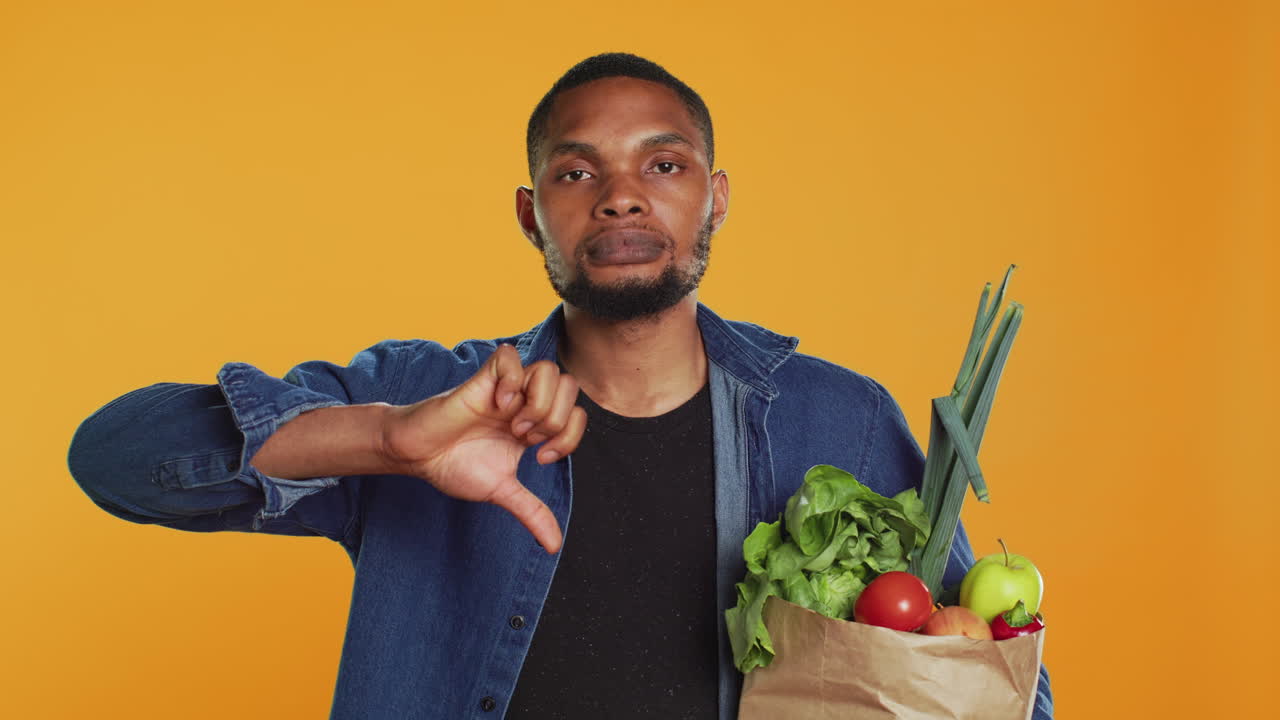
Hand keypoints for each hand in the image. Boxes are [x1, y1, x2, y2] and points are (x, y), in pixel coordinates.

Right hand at [380, 344, 585, 552]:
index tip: (540, 457)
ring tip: (513, 423)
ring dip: (537, 402)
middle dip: (555, 419)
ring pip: (547, 370)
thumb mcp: (501, 492)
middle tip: (526, 439)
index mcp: (535, 424)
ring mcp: (506, 387)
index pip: (577, 415)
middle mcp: (525, 402)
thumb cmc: (454, 466)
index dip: (570, 437)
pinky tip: (497, 403)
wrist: (418, 456)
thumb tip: (554, 546)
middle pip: (570, 387)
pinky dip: (511, 381)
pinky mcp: (483, 378)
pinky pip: (510, 357)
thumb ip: (532, 512)